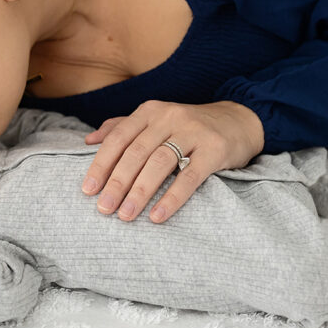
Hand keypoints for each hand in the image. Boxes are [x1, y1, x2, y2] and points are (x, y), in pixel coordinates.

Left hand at [81, 100, 263, 222]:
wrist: (239, 120)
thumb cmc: (188, 127)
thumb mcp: (156, 120)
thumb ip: (122, 127)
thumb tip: (88, 141)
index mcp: (150, 111)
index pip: (119, 138)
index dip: (101, 164)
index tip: (88, 190)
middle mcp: (169, 117)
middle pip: (136, 152)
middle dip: (117, 183)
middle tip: (104, 209)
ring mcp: (193, 132)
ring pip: (159, 163)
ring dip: (140, 192)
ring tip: (126, 215)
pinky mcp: (215, 149)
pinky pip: (190, 176)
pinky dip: (172, 197)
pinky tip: (157, 216)